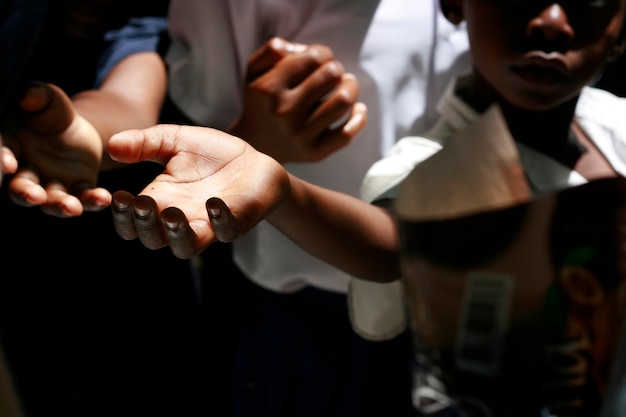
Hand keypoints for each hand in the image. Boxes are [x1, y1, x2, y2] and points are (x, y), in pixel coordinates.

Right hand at [3, 82, 109, 216]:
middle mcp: (27, 171)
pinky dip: (93, 200)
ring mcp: (53, 183)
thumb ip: (37, 95)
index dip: (2, 161)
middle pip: (21, 188)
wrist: (78, 127)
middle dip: (26, 193)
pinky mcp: (79, 187)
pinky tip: (103, 198)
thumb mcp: (47, 98)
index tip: (8, 164)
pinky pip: (84, 197)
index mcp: (12, 147)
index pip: (2, 155)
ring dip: (60, 206)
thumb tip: (28, 96)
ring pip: (52, 200)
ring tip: (72, 208)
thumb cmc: (53, 111)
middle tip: (34, 196)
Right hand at [107, 124, 289, 258]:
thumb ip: (144, 143)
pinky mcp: (236, 222)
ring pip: (186, 247)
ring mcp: (208, 225)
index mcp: (160, 202)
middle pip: (153, 240)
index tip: (114, 196)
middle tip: (140, 203)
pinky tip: (214, 203)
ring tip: (170, 214)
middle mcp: (180, 219)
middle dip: (143, 225)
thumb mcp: (174, 140)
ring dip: (176, 234)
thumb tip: (112, 145)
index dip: (121, 216)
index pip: (131, 223)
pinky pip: (226, 231)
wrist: (253, 160)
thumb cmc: (211, 155)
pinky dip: (219, 221)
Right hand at [229, 37, 366, 162]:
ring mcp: (300, 135)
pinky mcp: (314, 153)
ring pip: (343, 100)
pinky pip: (347, 134)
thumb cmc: (263, 101)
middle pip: (331, 74)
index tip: (320, 60)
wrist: (258, 146)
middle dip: (336, 68)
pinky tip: (356, 108)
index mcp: (269, 88)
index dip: (323, 53)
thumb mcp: (255, 70)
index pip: (313, 57)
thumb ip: (273, 49)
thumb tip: (304, 51)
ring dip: (351, 86)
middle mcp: (284, 112)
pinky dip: (359, 116)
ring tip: (345, 85)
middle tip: (331, 74)